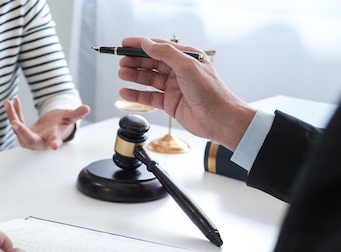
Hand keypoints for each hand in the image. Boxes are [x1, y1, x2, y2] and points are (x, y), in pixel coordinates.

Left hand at [4, 97, 89, 149]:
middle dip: (21, 131)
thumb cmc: (60, 124)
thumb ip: (76, 114)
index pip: (54, 142)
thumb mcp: (68, 117)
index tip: (54, 147)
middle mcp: (40, 142)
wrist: (51, 128)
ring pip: (18, 129)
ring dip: (12, 115)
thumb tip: (87, 108)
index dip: (55, 144)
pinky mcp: (22, 132)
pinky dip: (14, 112)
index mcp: (53, 139)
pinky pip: (16, 122)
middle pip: (29, 139)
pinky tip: (13, 101)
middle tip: (14, 122)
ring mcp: (29, 138)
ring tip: (8, 102)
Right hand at [117, 37, 254, 150]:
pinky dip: (137, 95)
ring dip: (135, 76)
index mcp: (186, 57)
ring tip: (122, 74)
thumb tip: (148, 44)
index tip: (125, 44)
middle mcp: (180, 71)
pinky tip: (126, 92)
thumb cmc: (211, 92)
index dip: (141, 45)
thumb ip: (165, 53)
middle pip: (152, 63)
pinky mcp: (170, 103)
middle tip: (121, 61)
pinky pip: (149, 97)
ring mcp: (174, 87)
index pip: (159, 47)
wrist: (219, 118)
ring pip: (149, 79)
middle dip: (135, 61)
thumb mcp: (187, 66)